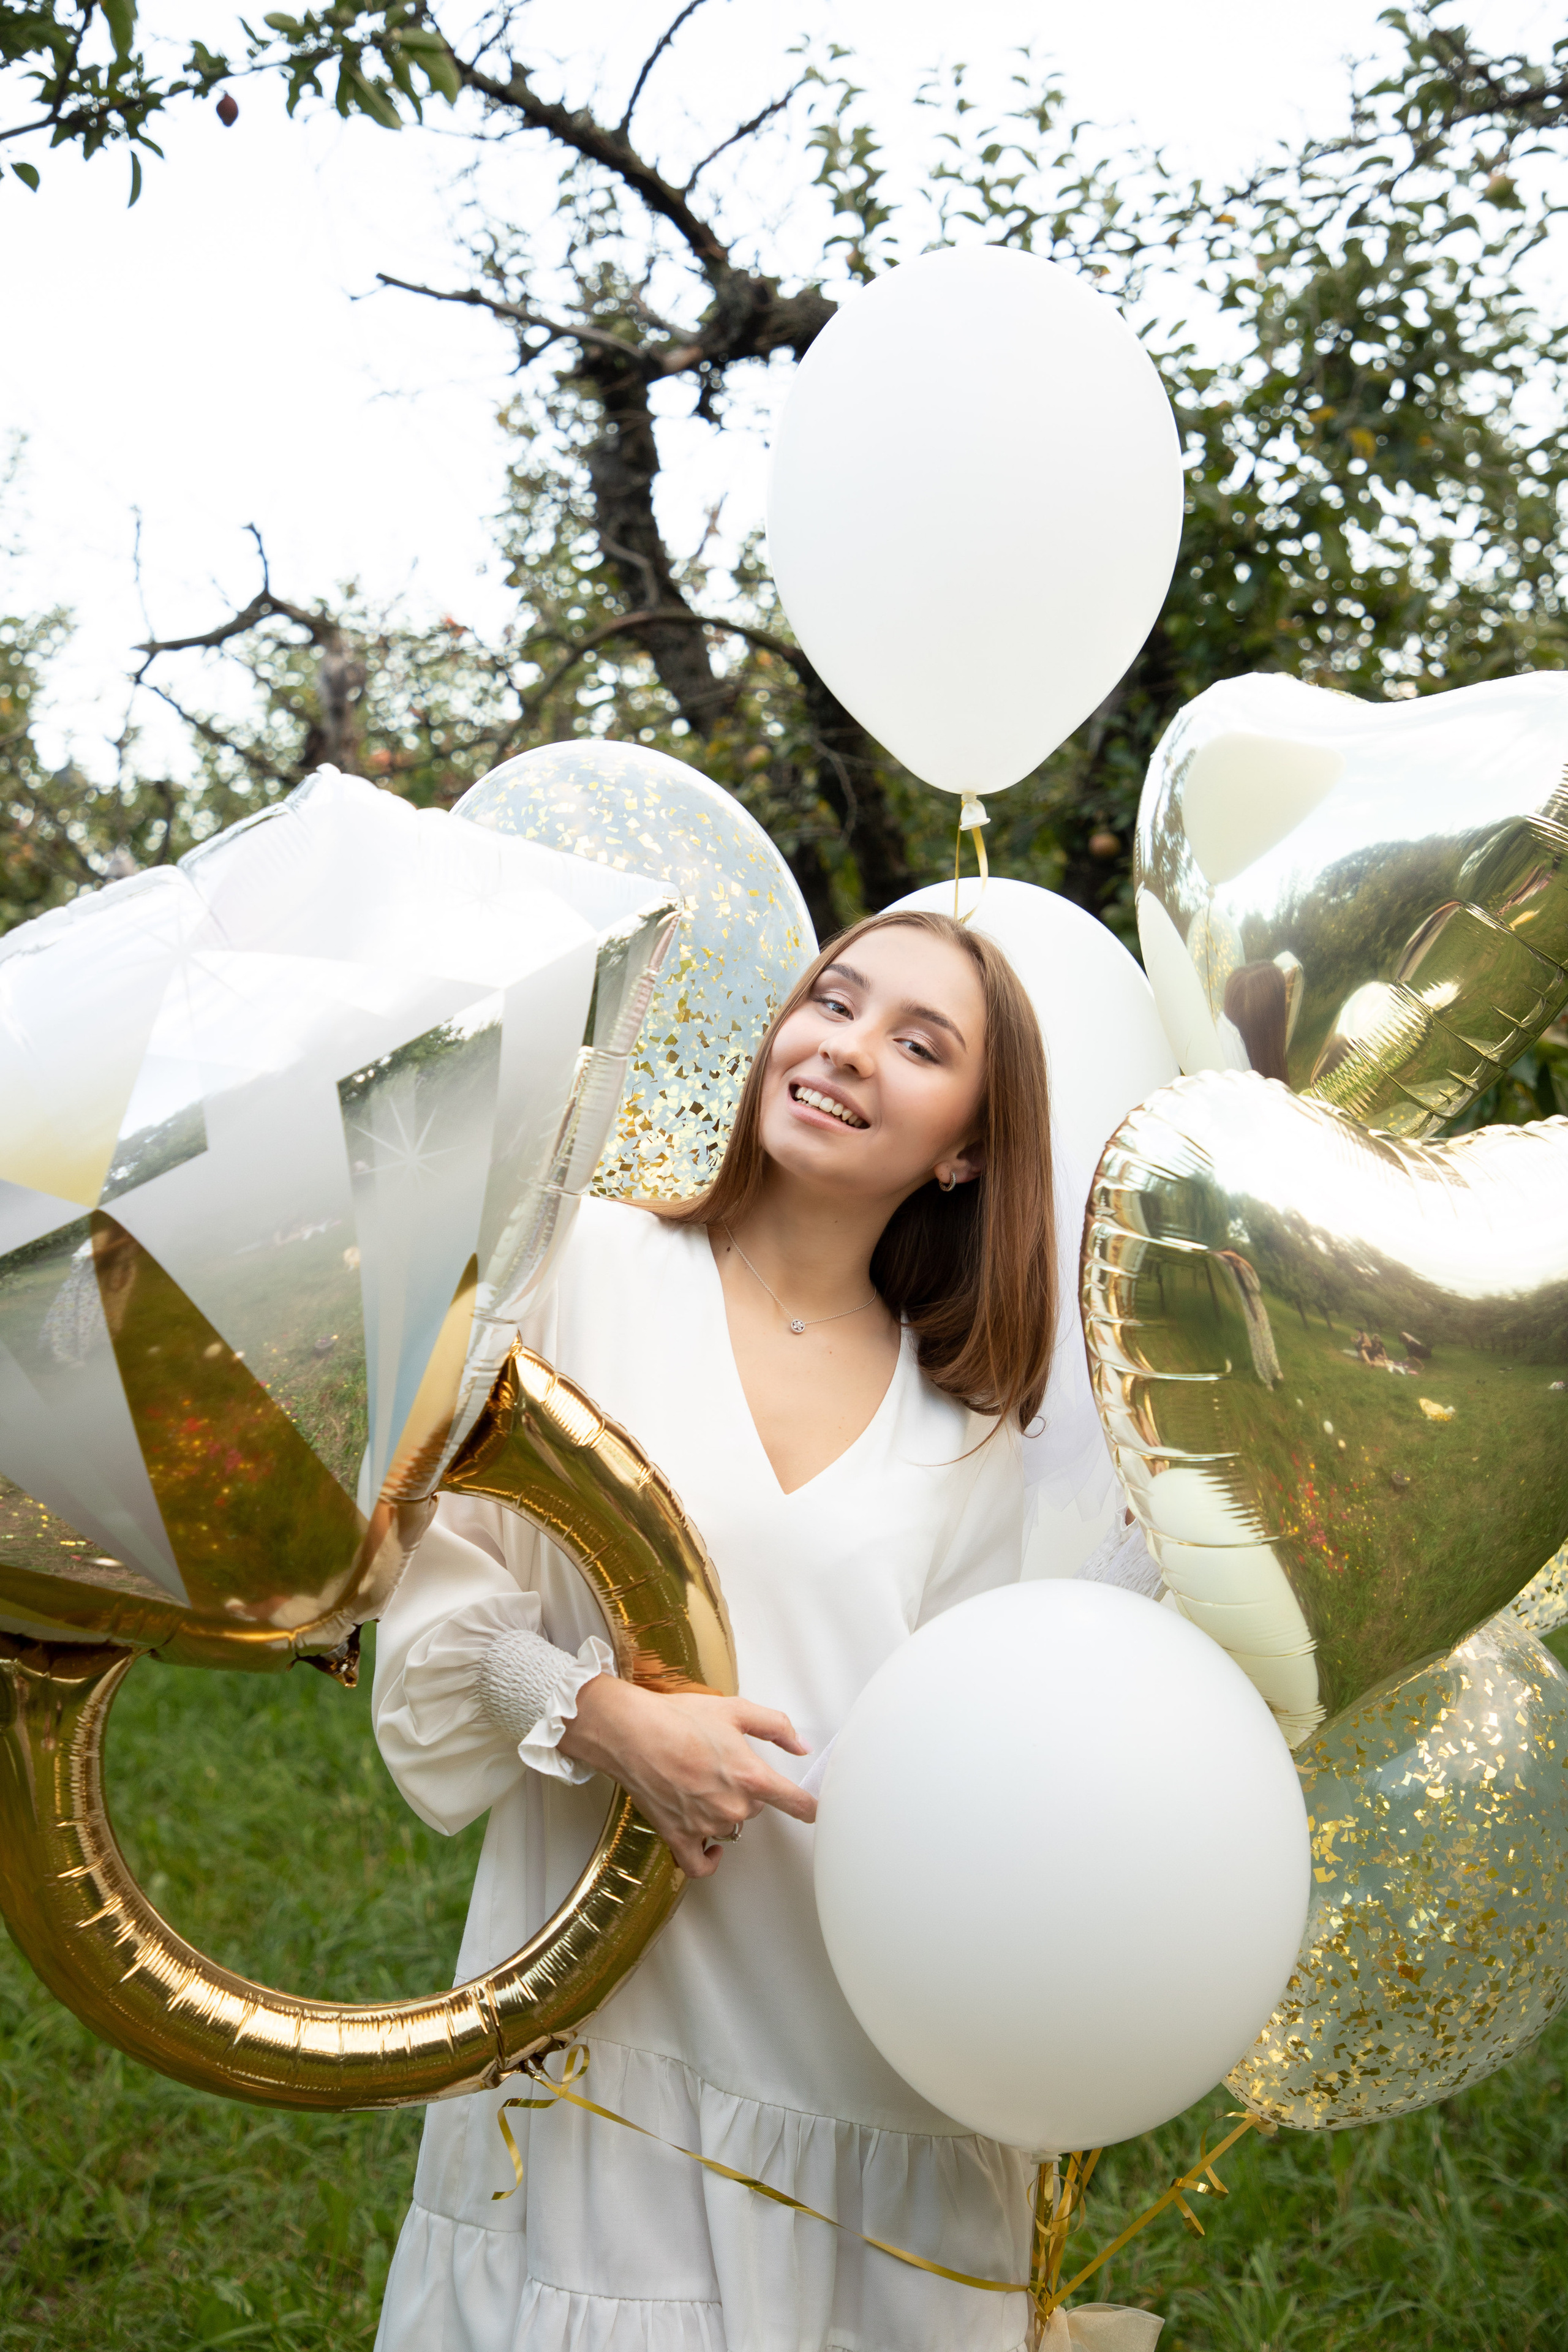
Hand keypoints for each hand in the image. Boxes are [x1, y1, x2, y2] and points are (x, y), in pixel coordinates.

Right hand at [559, 1676, 816, 1877]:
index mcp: (751, 1776)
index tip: (816, 1812)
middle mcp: (732, 1807)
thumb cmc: (678, 1718)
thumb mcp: (735, 1710)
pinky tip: (711, 1848)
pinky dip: (708, 1859)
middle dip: (747, 1790)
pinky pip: (699, 1865)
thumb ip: (776, 1727)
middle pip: (757, 1809)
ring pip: (730, 1827)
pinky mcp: (679, 1837)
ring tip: (702, 1785)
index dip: (810, 1808)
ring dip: (723, 1813)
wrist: (631, 1732)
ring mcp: (705, 1826)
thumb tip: (801, 1746)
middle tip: (722, 1764)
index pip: (796, 1803)